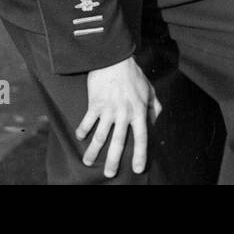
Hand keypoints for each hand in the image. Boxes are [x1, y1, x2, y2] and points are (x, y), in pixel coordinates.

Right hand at [76, 57, 161, 177]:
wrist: (114, 58)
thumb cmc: (133, 74)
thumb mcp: (149, 89)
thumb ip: (154, 106)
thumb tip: (154, 122)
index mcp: (138, 111)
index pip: (141, 138)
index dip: (139, 154)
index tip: (136, 169)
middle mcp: (124, 114)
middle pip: (118, 142)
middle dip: (113, 161)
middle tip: (109, 174)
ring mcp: (108, 110)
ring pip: (100, 136)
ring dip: (93, 151)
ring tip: (88, 162)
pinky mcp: (95, 104)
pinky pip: (87, 121)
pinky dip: (82, 130)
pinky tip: (79, 137)